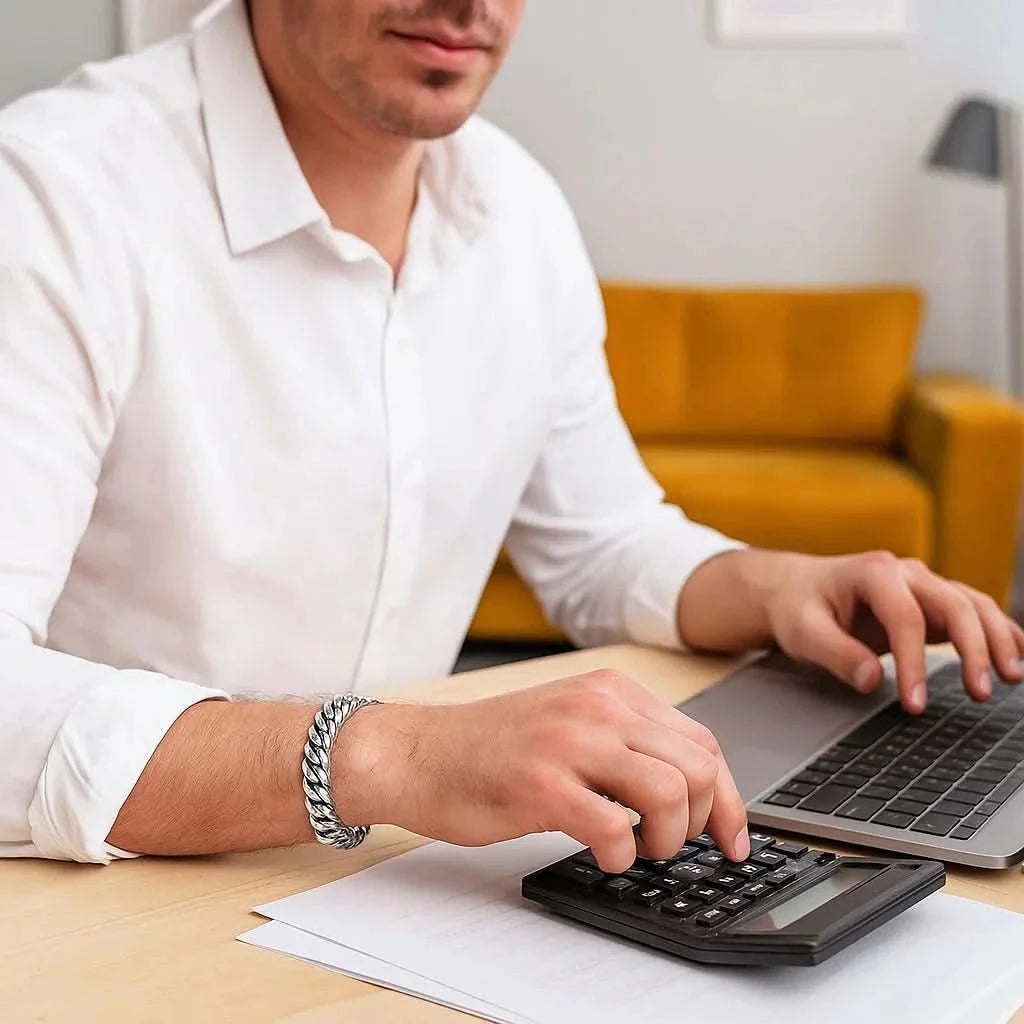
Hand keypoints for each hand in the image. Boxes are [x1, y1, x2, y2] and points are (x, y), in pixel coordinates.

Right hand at [332, 669, 749, 872]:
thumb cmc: (490, 747)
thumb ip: (625, 741)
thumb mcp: (569, 723)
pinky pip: (617, 828)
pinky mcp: (542, 784)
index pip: (702, 741)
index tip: (732, 836)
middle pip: (699, 766)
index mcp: (609, 691)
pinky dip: (623, 855)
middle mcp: (597, 707)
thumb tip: (689, 788)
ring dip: (668, 838)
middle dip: (704, 820)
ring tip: (640, 849)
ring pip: (671, 792)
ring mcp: (569, 742)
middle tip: (674, 843)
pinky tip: (603, 854)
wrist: (418, 752)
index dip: (729, 798)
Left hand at [765, 552, 1023, 712]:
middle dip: (973, 649)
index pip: (906, 620)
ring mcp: (923, 585)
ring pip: (973, 605)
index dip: (914, 664)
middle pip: (954, 604)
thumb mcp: (801, 631)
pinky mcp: (931, 602)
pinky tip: (1019, 653)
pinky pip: (973, 610)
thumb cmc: (798, 607)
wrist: (796, 589)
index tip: (915, 705)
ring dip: (997, 639)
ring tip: (1010, 678)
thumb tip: (873, 680)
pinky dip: (999, 630)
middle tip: (978, 693)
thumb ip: (835, 654)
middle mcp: (906, 573)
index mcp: (873, 573)